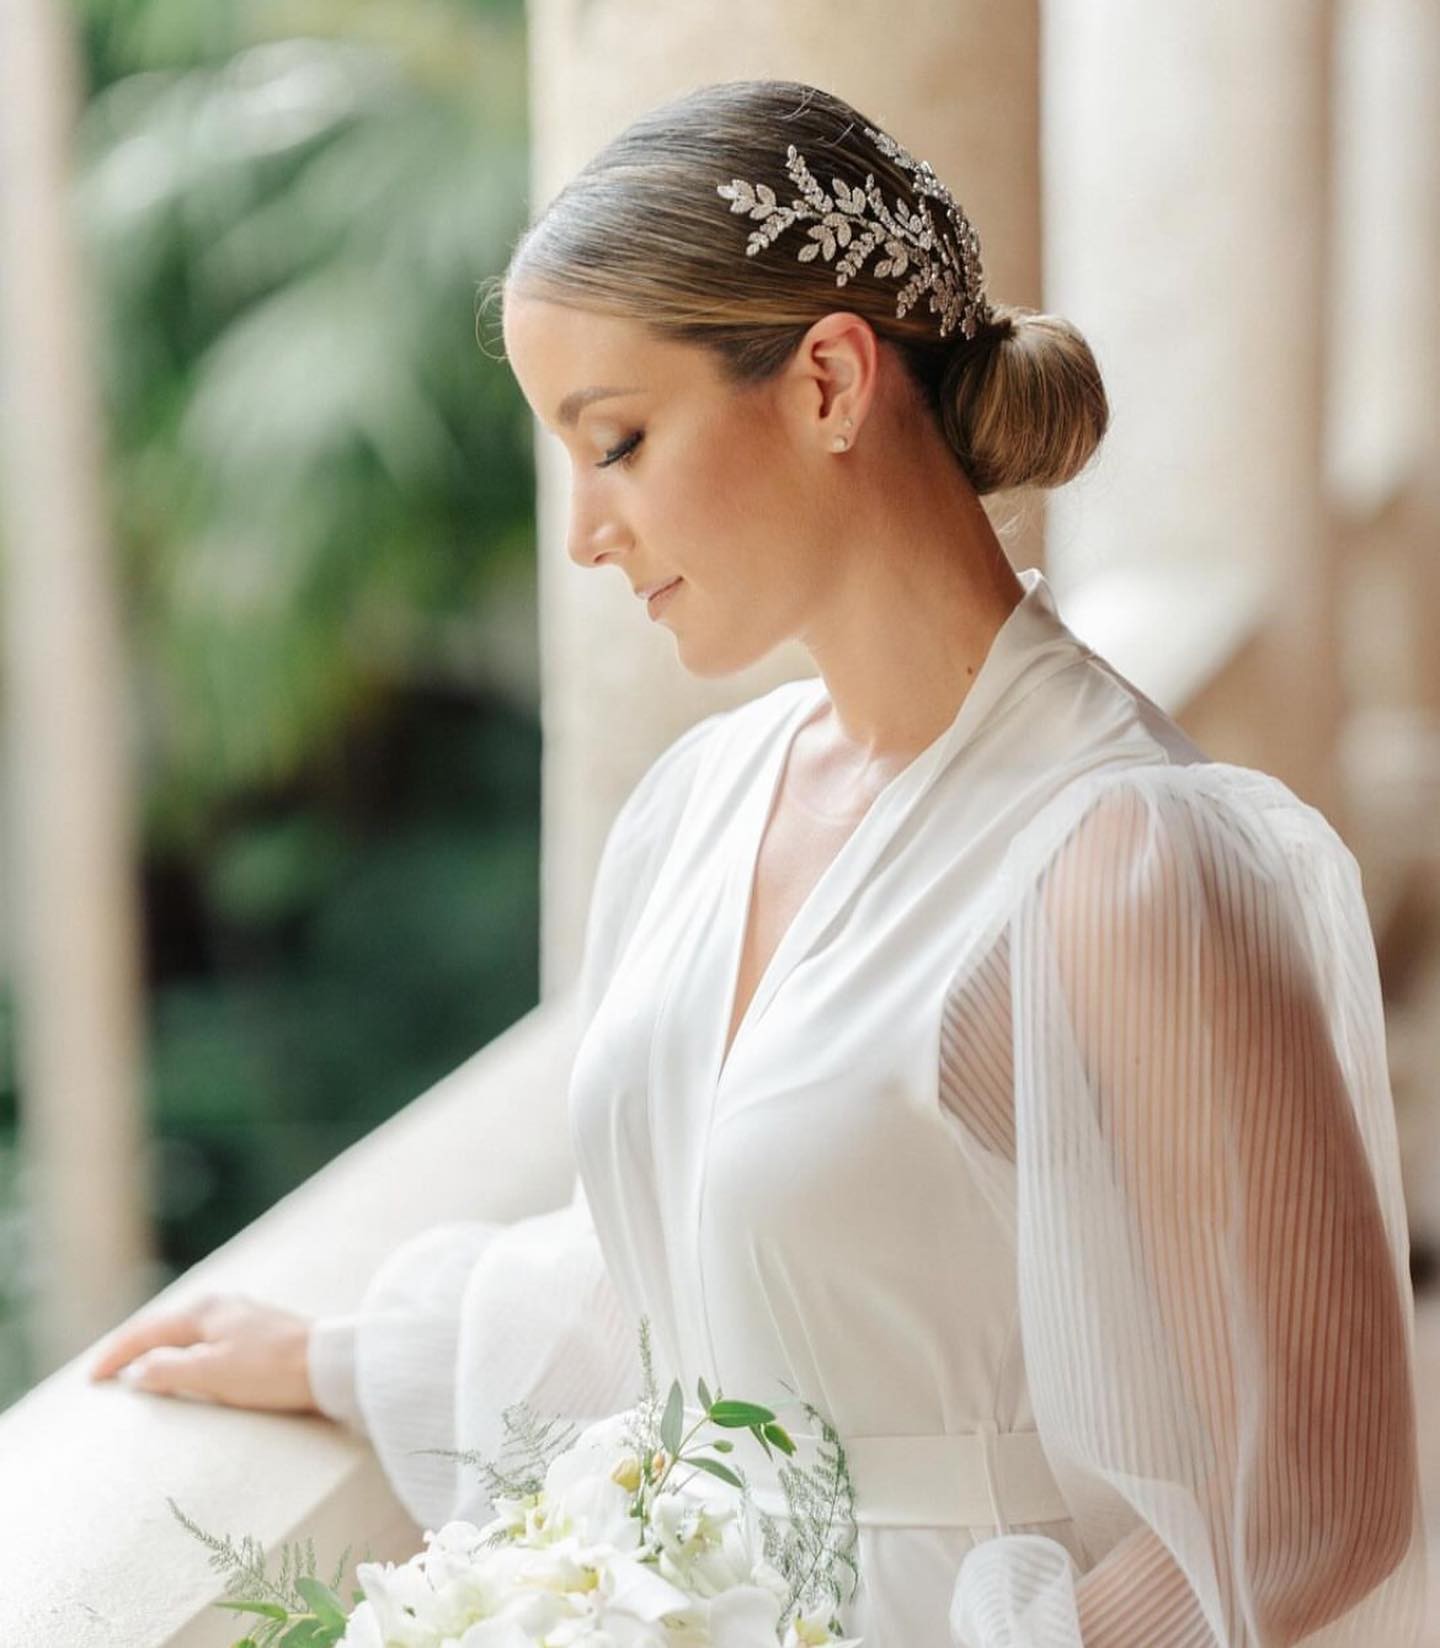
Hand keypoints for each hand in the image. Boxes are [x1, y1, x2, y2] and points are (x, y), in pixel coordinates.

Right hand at [86, 1291, 317, 1412]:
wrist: (331, 1366)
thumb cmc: (272, 1369)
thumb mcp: (213, 1373)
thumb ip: (169, 1370)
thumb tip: (135, 1372)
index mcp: (205, 1311)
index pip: (146, 1331)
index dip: (116, 1355)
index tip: (92, 1379)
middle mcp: (221, 1306)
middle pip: (164, 1325)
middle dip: (133, 1346)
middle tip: (106, 1370)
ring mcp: (241, 1317)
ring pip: (186, 1332)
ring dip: (159, 1348)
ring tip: (139, 1368)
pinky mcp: (258, 1333)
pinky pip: (206, 1340)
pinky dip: (184, 1352)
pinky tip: (188, 1365)